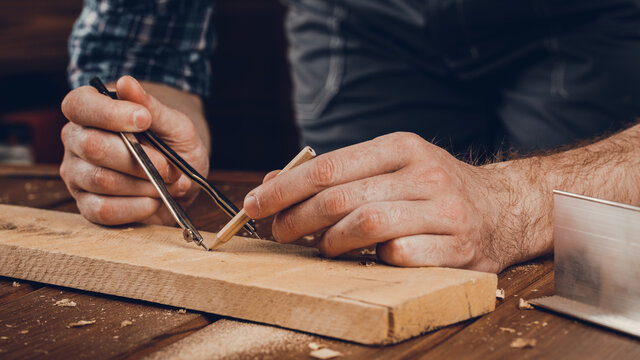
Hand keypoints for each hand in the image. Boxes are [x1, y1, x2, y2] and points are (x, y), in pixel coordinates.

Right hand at [60, 76, 208, 224]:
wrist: (182, 177)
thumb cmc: (174, 144)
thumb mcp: (174, 123)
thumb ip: (151, 106)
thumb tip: (126, 83)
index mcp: (91, 111)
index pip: (79, 105)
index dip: (110, 113)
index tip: (144, 120)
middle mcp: (76, 140)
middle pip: (92, 146)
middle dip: (139, 158)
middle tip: (169, 166)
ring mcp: (77, 174)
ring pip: (101, 180)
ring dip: (144, 184)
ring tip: (166, 183)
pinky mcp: (86, 205)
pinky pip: (103, 210)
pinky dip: (136, 208)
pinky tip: (153, 201)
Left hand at [243, 132, 530, 272]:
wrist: (504, 208)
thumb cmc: (434, 188)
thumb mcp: (391, 166)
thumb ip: (339, 174)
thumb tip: (274, 183)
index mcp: (402, 147)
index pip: (328, 166)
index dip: (285, 188)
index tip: (255, 205)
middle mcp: (424, 173)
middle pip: (341, 196)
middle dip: (297, 219)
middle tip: (279, 233)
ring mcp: (444, 210)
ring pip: (368, 224)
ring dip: (332, 242)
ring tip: (323, 248)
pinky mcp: (459, 247)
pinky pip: (403, 255)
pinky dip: (376, 259)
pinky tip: (369, 259)